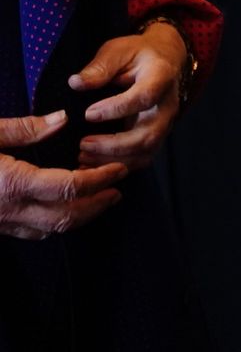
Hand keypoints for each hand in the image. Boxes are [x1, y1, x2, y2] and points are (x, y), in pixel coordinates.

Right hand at [0, 110, 124, 238]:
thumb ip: (26, 128)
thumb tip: (62, 119)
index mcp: (13, 183)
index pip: (70, 187)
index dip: (100, 179)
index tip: (118, 169)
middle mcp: (11, 209)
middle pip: (67, 215)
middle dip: (98, 203)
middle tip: (118, 188)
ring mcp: (3, 223)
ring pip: (52, 229)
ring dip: (82, 216)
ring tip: (100, 199)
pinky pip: (34, 232)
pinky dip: (57, 223)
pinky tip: (65, 209)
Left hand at [70, 23, 187, 169]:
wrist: (163, 60)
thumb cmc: (137, 54)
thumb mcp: (118, 50)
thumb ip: (100, 67)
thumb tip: (76, 83)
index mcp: (161, 77)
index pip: (144, 97)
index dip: (116, 109)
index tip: (88, 114)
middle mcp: (167, 104)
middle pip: (149, 134)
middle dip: (114, 145)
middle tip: (83, 144)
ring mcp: (164, 123)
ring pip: (146, 152)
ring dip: (113, 159)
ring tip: (83, 156)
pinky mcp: (156, 136)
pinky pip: (141, 159)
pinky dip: (117, 166)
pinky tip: (91, 164)